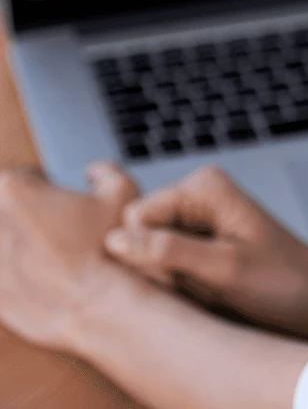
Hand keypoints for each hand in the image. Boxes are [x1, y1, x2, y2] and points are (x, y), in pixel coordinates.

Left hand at [0, 161, 148, 351]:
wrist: (94, 307)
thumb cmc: (107, 249)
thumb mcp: (123, 193)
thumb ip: (105, 171)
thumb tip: (92, 173)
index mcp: (12, 189)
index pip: (23, 177)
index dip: (48, 187)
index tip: (63, 204)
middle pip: (4, 209)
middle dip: (26, 216)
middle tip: (55, 231)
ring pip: (3, 241)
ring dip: (16, 244)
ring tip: (47, 257)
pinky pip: (2, 274)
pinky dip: (14, 274)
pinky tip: (39, 279)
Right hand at [104, 164, 307, 340]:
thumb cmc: (282, 281)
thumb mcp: (224, 271)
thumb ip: (169, 252)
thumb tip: (113, 241)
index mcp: (203, 186)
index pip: (134, 219)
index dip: (150, 256)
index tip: (189, 276)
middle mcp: (195, 192)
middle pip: (135, 234)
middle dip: (159, 267)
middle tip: (203, 282)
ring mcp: (193, 214)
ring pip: (144, 252)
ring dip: (169, 277)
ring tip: (209, 284)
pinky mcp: (193, 237)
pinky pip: (161, 262)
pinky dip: (178, 281)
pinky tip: (206, 287)